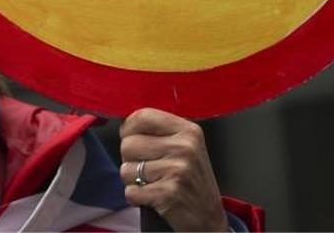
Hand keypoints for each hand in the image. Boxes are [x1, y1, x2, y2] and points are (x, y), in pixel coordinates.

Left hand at [119, 108, 228, 231]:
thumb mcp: (186, 147)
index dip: (129, 129)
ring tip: (152, 183)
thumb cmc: (191, 180)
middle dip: (131, 160)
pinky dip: (136, 197)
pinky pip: (130, 192)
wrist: (208, 217)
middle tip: (148, 168)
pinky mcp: (168, 194)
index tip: (132, 138)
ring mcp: (177, 170)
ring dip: (132, 181)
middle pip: (129, 144)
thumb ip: (161, 132)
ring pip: (126, 169)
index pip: (143, 116)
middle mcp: (185, 147)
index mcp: (188, 131)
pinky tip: (152, 197)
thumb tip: (125, 124)